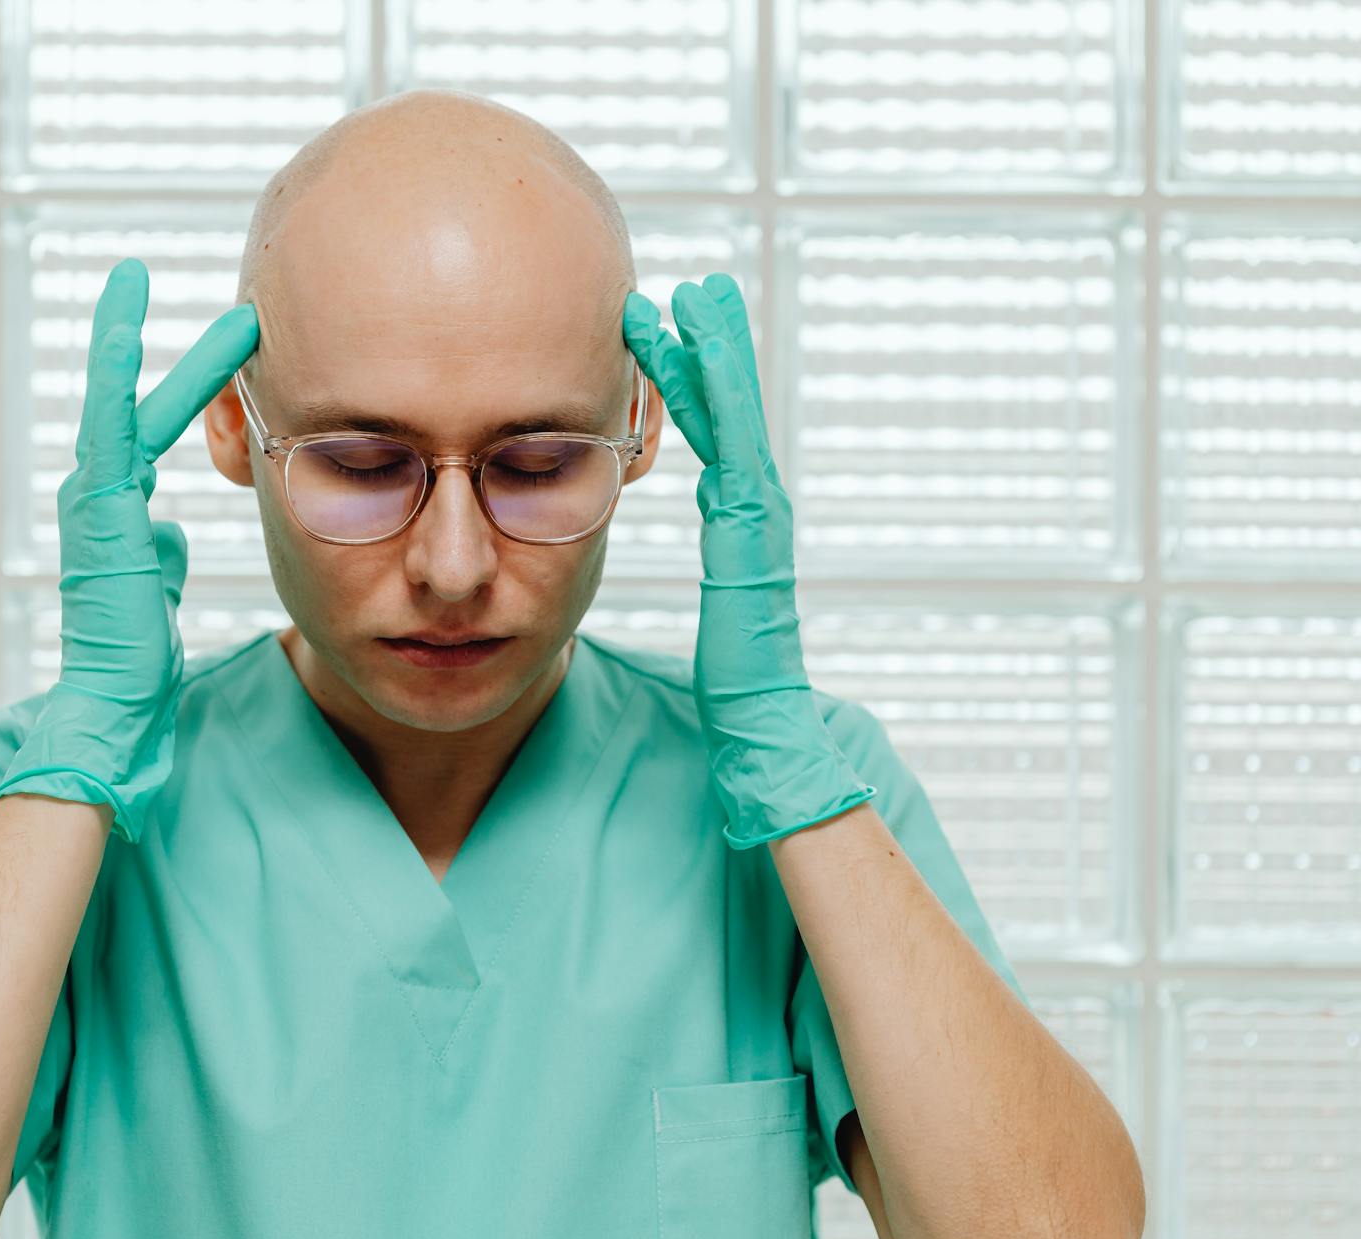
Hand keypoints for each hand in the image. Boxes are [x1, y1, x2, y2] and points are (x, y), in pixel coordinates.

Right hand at [0, 257, 259, 843]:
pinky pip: (106, 423)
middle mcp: (99, 497)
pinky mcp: (96, 507)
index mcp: (119, 514)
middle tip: (219, 305)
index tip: (227, 349)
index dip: (186, 387)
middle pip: (137, 404)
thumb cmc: (135, 665)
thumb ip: (157, 557)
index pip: (151, 430)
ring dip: (123, 338)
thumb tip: (167, 535)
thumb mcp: (157, 594)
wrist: (113, 709)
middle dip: (177, 354)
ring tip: (134, 277)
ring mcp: (91, 499)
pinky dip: (110, 370)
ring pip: (108, 399)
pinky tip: (123, 324)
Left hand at [623, 274, 874, 849]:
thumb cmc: (739, 720)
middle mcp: (754, 528)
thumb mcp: (710, 650)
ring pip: (738, 427)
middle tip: (689, 288)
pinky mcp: (752, 548)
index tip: (657, 340)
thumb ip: (709, 614)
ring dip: (719, 360)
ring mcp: (759, 534)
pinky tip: (700, 363)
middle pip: (731, 423)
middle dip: (711, 354)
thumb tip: (678, 606)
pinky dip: (723, 409)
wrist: (773, 757)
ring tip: (698, 296)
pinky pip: (734, 460)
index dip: (693, 394)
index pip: (716, 451)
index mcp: (739, 546)